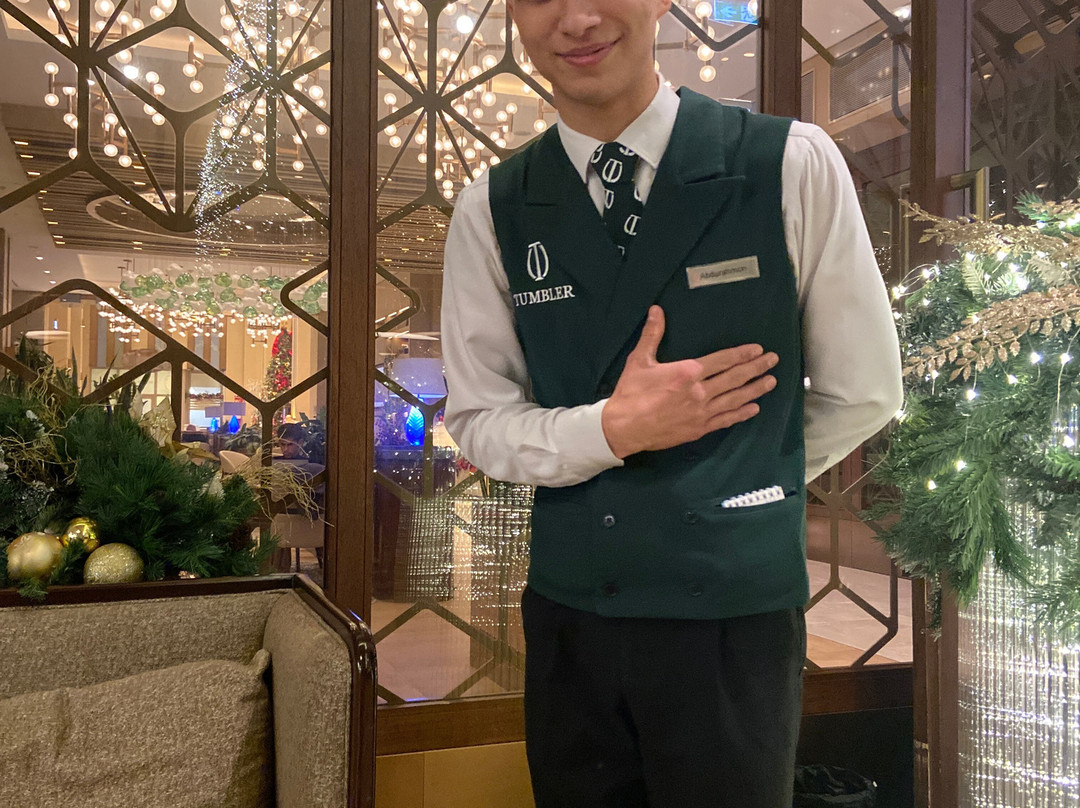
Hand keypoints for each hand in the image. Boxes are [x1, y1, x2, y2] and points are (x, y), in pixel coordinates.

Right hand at [601, 305, 778, 458]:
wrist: (623, 427)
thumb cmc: (631, 392)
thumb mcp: (640, 360)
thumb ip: (652, 334)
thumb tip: (656, 310)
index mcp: (688, 372)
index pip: (722, 360)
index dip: (742, 354)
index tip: (758, 350)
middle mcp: (700, 392)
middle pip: (735, 378)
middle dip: (756, 368)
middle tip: (773, 361)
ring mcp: (701, 412)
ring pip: (735, 399)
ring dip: (755, 389)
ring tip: (771, 382)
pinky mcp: (699, 428)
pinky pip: (725, 420)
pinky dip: (741, 413)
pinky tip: (753, 408)